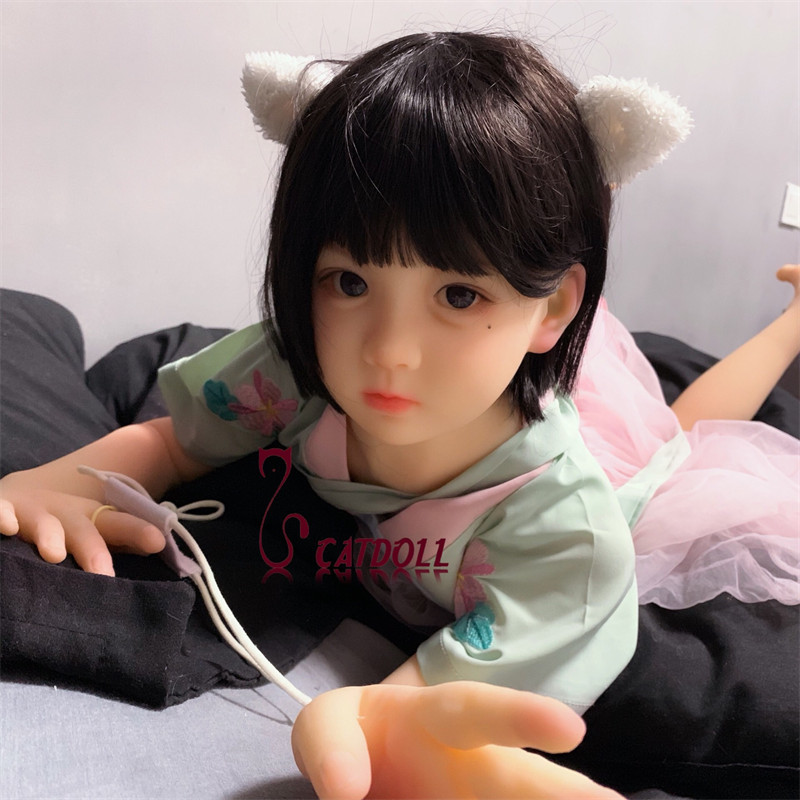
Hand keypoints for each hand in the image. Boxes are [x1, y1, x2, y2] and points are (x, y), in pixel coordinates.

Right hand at [0, 472, 164, 575]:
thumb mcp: (90, 529)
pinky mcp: (1, 509)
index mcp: (86, 518)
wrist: (14, 498)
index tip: (157, 542)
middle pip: (80, 527)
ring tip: (54, 553)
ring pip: (41, 523)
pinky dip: (1, 516)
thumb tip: (159, 545)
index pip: (115, 524)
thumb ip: (121, 538)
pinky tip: (7, 527)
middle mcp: (59, 513)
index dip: (136, 531)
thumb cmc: (59, 525)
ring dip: (49, 534)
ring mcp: (27, 513)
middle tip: (103, 572)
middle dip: (92, 547)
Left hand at [291, 681, 621, 799]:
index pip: (477, 709)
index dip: (522, 716)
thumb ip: (329, 745)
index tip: (570, 729)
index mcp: (437, 719)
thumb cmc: (354, 735)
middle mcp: (473, 766)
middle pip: (521, 778)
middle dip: (568, 792)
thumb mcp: (327, 725)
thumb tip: (348, 792)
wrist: (359, 770)